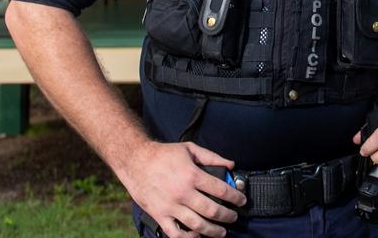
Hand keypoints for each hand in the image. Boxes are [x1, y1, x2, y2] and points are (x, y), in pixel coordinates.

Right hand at [120, 141, 246, 237]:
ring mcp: (170, 206)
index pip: (221, 190)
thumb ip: (212, 157)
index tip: (242, 201)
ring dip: (213, 231)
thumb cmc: (163, 154)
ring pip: (197, 225)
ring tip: (222, 232)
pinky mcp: (159, 215)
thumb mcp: (189, 149)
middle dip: (227, 216)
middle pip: (212, 210)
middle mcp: (183, 192)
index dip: (236, 197)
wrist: (135, 161)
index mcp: (192, 175)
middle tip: (233, 217)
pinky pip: (175, 233)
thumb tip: (231, 165)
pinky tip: (198, 235)